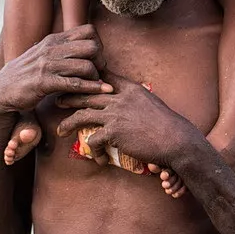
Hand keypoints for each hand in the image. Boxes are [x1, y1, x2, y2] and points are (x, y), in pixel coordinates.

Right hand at [0, 25, 110, 115]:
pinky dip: (90, 89)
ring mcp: (47, 65)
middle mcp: (51, 49)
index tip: (96, 59)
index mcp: (53, 39)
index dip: (98, 44)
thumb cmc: (26, 74)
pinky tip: (99, 91)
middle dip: (100, 61)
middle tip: (98, 73)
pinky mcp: (44, 82)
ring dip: (95, 78)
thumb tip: (79, 40)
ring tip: (95, 85)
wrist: (2, 91)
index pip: (88, 31)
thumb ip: (60, 47)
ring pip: (85, 66)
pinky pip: (74, 84)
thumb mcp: (42, 54)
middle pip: (92, 47)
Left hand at [55, 69, 199, 166]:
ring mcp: (115, 114)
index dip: (87, 78)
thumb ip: (134, 97)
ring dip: (69, 123)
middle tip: (58, 100)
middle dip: (70, 97)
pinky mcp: (114, 132)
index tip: (75, 81)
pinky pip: (94, 139)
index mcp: (129, 88)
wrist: (176, 140)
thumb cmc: (166, 124)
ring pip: (83, 115)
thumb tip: (121, 97)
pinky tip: (95, 156)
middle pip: (87, 94)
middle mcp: (120, 97)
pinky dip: (93, 150)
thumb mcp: (150, 101)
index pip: (103, 77)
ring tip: (61, 130)